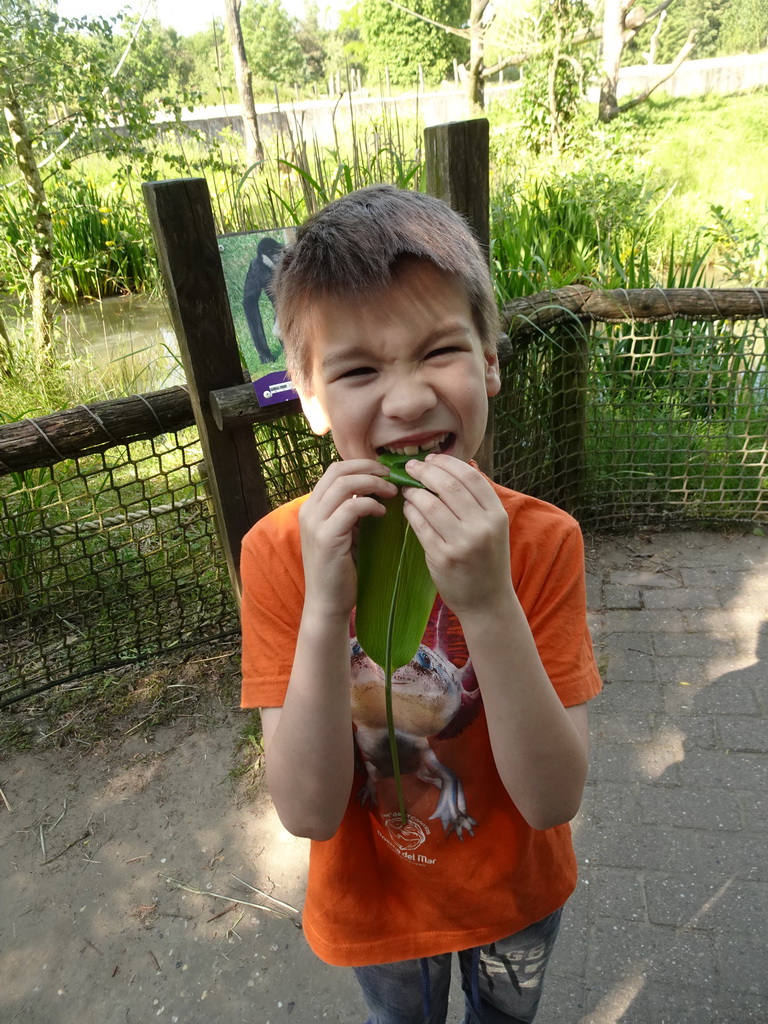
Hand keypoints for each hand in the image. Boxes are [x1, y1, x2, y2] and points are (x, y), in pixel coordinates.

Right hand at [298, 459, 397, 618]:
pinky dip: (371, 505)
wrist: (327, 602)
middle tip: (391, 476)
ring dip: (373, 483)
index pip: (334, 470)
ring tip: (392, 492)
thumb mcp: (345, 533)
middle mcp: (309, 510)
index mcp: (312, 507)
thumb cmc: (341, 570)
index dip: (361, 465)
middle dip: (369, 468)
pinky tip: (383, 514)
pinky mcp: (326, 537)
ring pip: (345, 484)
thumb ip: (352, 512)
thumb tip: (377, 490)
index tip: (384, 472)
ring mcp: (315, 523)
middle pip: (338, 471)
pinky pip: (351, 507)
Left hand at [400, 455, 512, 616]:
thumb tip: (449, 468)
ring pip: (430, 504)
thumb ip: (476, 501)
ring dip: (414, 491)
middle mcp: (482, 527)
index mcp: (497, 515)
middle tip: (411, 467)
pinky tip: (408, 507)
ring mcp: (462, 543)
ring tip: (407, 489)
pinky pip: (420, 525)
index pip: (470, 476)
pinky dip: (410, 511)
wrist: (487, 601)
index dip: (447, 462)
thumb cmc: (486, 560)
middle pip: (448, 486)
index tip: (431, 459)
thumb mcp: (492, 528)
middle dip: (425, 471)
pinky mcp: (442, 557)